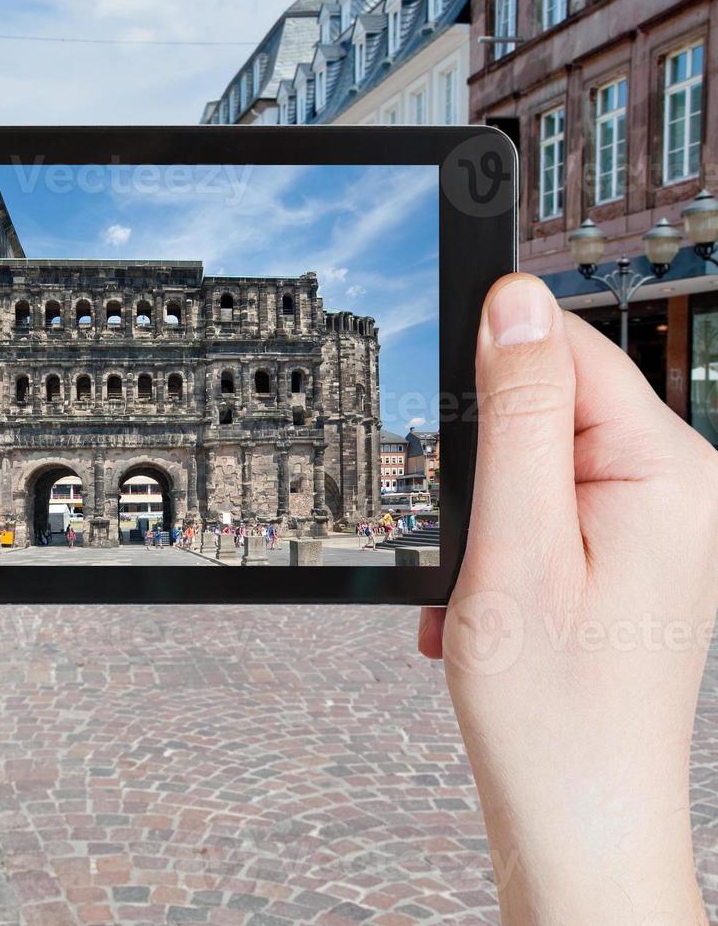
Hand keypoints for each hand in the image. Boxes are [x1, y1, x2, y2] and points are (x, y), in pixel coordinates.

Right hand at [420, 274, 717, 921]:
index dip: (488, 380)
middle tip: (465, 545)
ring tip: (475, 591)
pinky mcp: (629, 556)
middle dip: (482, 469)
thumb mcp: (515, 546)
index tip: (443, 441)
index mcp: (667, 471)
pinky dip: (499, 554)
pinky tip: (487, 611)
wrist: (577, 817)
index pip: (567, 349)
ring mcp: (656, 526)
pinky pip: (547, 513)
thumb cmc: (553, 708)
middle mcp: (678, 489)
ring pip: (536, 465)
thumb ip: (518, 415)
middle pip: (550, 406)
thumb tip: (513, 303)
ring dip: (484, 520)